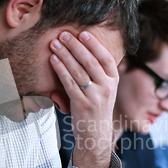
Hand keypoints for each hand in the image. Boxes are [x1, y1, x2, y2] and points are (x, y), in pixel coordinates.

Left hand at [49, 31, 119, 167]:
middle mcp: (106, 88)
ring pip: (78, 71)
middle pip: (90, 62)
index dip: (94, 45)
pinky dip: (60, 70)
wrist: (95, 134)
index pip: (106, 58)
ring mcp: (94, 97)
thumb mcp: (105, 88)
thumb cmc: (97, 107)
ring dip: (65, 55)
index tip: (82, 33)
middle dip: (75, 46)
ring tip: (55, 44)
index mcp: (113, 81)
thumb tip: (86, 48)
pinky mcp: (81, 104)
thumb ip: (100, 72)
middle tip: (63, 35)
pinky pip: (69, 83)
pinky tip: (53, 60)